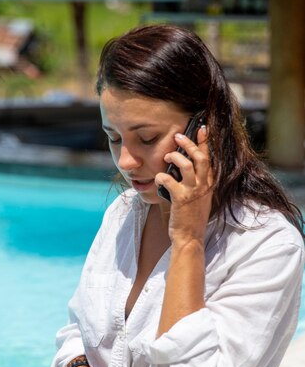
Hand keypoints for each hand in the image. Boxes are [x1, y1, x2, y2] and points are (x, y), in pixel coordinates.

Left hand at [155, 126, 212, 244]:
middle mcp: (203, 186)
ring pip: (186, 165)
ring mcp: (193, 192)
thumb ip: (197, 184)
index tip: (202, 128)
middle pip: (200, 157)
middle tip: (177, 136)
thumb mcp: (200, 199)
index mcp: (209, 184)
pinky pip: (169, 180)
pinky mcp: (181, 199)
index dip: (205, 142)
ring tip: (166, 157)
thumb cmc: (192, 219)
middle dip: (189, 143)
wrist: (190, 238)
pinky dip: (160, 177)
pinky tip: (157, 179)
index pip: (209, 158)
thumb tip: (185, 168)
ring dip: (174, 157)